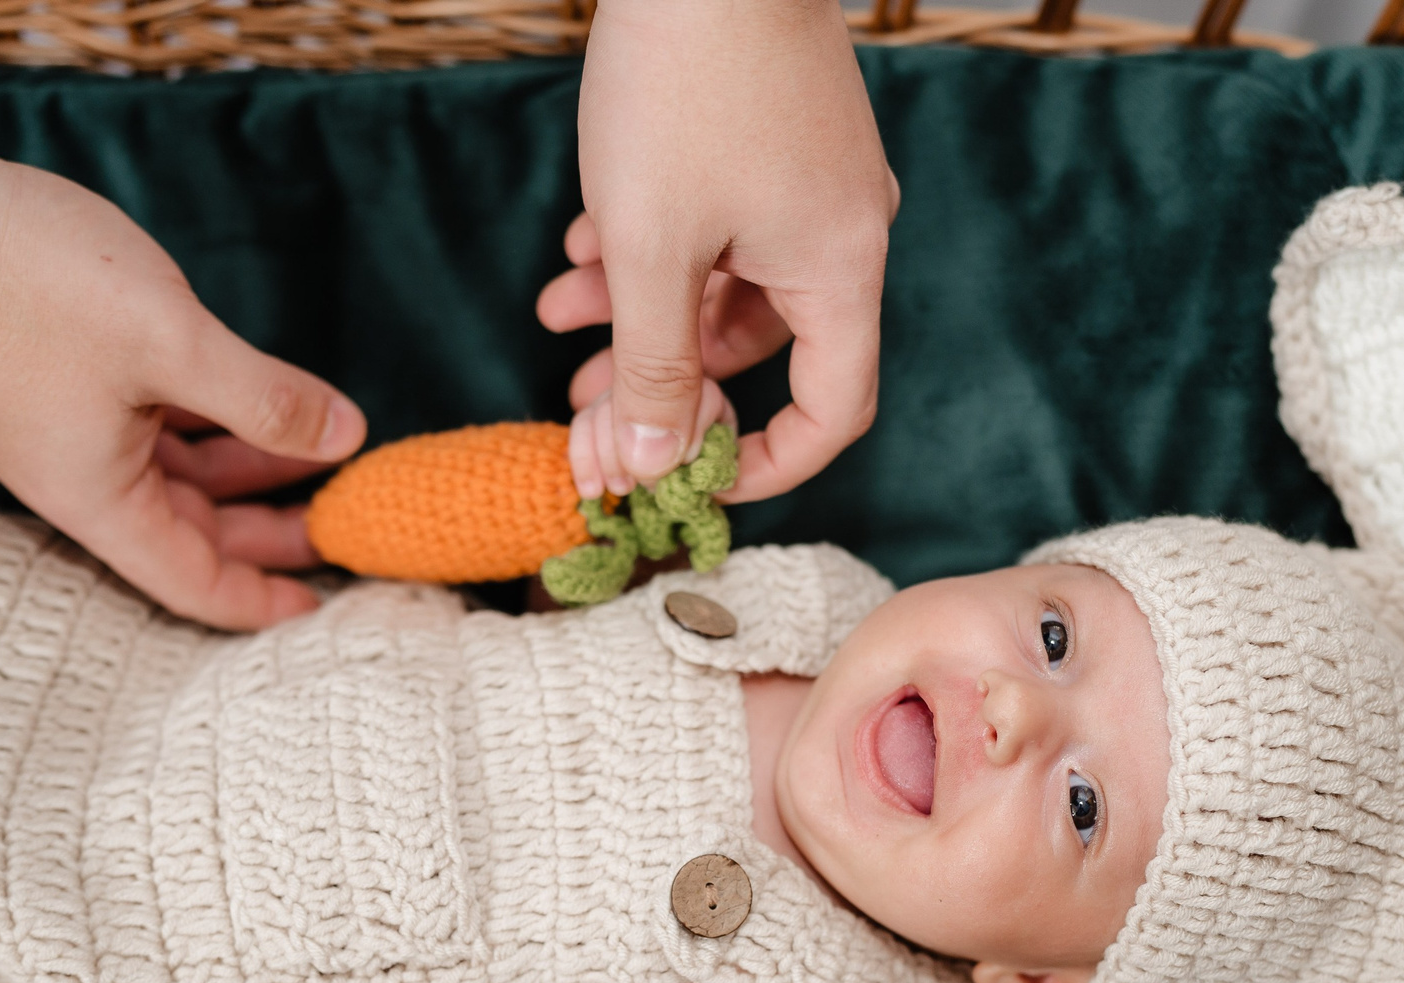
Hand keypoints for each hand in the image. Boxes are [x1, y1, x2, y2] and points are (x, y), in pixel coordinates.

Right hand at [0, 103, 363, 630]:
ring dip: (247, 473)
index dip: (262, 600)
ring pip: (177, 480)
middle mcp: (82, 481)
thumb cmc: (39, 282)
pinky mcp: (65, 387)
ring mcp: (70, 434)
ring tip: (323, 455)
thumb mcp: (173, 343)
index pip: (194, 584)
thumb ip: (266, 399)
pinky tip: (260, 407)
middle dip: (269, 532)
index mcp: (99, 499)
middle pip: (192, 535)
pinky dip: (211, 431)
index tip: (325, 602)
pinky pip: (154, 434)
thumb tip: (348, 437)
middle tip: (348, 521)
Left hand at [542, 0, 897, 502]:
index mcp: (840, 269)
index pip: (833, 411)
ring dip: (644, 311)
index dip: (767, 463)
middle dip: (669, 381)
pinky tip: (582, 245)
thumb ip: (653, 365)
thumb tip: (655, 464)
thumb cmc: (682, 82)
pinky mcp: (781, 136)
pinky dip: (658, 248)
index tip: (693, 479)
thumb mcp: (649, 247)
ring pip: (731, 282)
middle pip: (767, 348)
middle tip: (586, 404)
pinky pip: (727, 224)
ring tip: (558, 315)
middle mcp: (846, 229)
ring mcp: (816, 179)